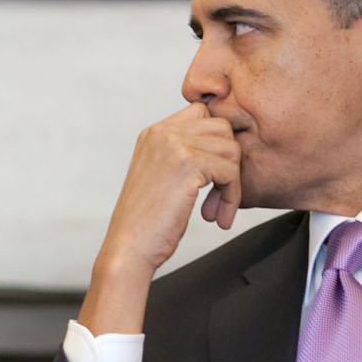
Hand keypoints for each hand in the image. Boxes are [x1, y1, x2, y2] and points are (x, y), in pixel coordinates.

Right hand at [78, 103, 240, 335]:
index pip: (202, 113)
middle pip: (221, 127)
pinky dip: (232, 197)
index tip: (214, 174)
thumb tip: (226, 145)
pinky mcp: (189, 163)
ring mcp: (174, 145)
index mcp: (153, 134)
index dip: (216, 141)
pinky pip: (231, 171)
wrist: (128, 248)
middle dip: (228, 162)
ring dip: (232, 182)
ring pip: (231, 148)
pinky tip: (218, 218)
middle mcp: (162, 133)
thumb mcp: (161, 177)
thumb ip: (183, 155)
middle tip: (219, 195)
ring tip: (217, 210)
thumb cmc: (146, 222)